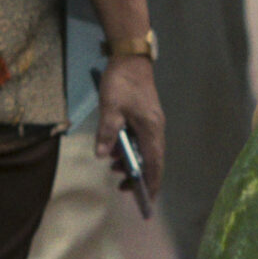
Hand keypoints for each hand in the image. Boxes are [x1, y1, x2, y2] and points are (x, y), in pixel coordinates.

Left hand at [97, 57, 164, 202]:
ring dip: (132, 162)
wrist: (130, 58)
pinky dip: (131, 150)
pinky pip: (141, 141)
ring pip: (146, 151)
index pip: (154, 164)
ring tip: (114, 168)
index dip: (151, 183)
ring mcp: (152, 123)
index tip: (146, 200)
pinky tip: (116, 150)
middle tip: (122, 188)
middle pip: (153, 161)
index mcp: (151, 130)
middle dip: (140, 177)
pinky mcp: (146, 117)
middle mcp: (156, 129)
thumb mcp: (110, 108)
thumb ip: (106, 133)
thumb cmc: (122, 83)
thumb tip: (101, 155)